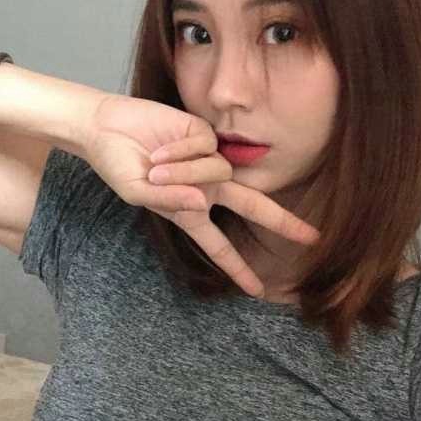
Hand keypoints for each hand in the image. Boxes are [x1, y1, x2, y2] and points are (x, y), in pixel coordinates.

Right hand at [84, 94, 320, 297]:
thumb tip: (201, 202)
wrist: (107, 129)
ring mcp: (207, 161)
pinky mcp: (204, 135)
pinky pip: (207, 148)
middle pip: (254, 207)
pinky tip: (161, 149)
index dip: (237, 270)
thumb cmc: (118, 166)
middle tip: (313, 238)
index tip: (257, 291)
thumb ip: (168, 202)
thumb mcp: (137, 193)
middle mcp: (206, 188)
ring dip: (186, 172)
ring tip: (156, 166)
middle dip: (283, 222)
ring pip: (220, 173)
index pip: (219, 247)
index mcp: (190, 213)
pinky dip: (181, 151)